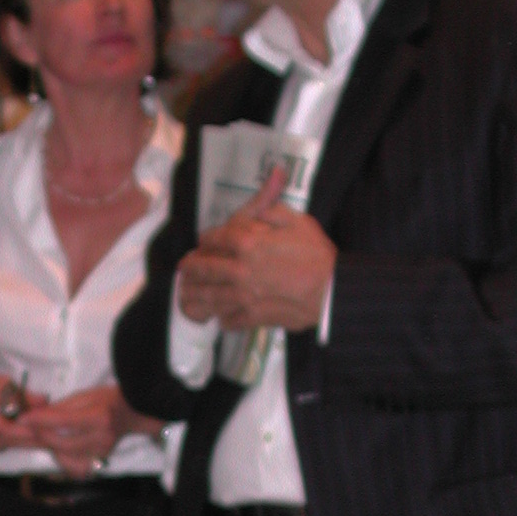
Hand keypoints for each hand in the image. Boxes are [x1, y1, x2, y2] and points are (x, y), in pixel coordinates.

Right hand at [0, 372, 48, 454]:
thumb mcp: (0, 382)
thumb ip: (22, 395)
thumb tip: (45, 402)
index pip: (6, 429)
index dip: (27, 431)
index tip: (48, 429)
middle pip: (12, 440)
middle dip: (36, 438)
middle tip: (58, 435)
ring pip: (11, 445)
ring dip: (31, 441)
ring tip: (52, 436)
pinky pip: (6, 446)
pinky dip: (20, 441)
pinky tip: (33, 436)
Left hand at [19, 385, 151, 476]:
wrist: (132, 414)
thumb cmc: (107, 401)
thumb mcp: (84, 396)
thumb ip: (60, 407)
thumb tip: (35, 415)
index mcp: (99, 417)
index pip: (63, 421)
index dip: (39, 420)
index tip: (23, 418)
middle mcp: (102, 438)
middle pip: (62, 443)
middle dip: (42, 435)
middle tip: (31, 427)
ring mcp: (102, 453)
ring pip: (66, 457)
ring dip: (51, 447)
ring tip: (48, 435)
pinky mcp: (100, 462)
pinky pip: (74, 466)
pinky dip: (63, 458)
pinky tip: (61, 448)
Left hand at [178, 166, 335, 331]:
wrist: (332, 292)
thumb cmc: (317, 254)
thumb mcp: (296, 220)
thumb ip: (271, 208)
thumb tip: (262, 196)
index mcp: (247, 243)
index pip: (215, 238)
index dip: (206, 239)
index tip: (203, 241)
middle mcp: (238, 270)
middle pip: (204, 268)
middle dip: (191, 267)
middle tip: (184, 267)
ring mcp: (242, 297)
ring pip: (209, 296)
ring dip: (195, 294)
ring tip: (186, 293)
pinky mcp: (252, 317)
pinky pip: (228, 319)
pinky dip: (221, 318)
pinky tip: (219, 316)